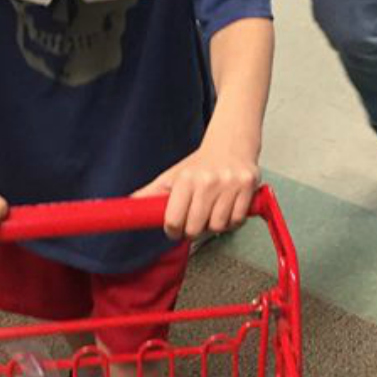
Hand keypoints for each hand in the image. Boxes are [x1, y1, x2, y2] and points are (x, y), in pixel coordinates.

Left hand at [133, 139, 259, 239]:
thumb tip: (130, 204)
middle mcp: (207, 182)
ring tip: (211, 214)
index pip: (173, 220)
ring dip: (213, 226)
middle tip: (194, 224)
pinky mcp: (247, 187)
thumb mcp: (172, 176)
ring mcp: (229, 185)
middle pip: (195, 228)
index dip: (173, 231)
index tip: (175, 230)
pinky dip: (231, 222)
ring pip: (218, 226)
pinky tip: (226, 211)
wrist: (230, 144)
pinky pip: (237, 220)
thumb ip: (151, 193)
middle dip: (193, 232)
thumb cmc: (200, 164)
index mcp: (185, 180)